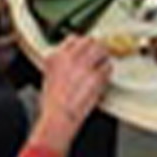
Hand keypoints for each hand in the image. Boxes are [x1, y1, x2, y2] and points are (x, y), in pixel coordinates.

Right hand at [32, 36, 110, 156]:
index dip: (82, 43)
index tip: (85, 48)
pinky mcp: (96, 77)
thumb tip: (71, 63)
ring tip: (103, 63)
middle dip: (95, 47)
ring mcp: (84, 66)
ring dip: (104, 56)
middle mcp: (70, 58)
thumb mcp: (48, 77)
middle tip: (99, 54)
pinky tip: (104, 77)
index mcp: (55, 57)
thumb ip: (60, 65)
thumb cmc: (53, 104)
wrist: (59, 118)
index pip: (73, 39)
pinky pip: (107, 67)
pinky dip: (107, 71)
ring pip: (101, 50)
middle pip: (90, 41)